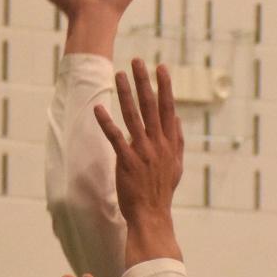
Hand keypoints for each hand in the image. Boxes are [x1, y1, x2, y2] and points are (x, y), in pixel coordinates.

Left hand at [93, 60, 183, 261]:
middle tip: (138, 61)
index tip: (161, 67)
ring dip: (126, 94)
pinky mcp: (127, 162)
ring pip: (133, 117)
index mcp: (169, 143)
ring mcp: (142, 152)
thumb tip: (175, 118)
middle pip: (150, 107)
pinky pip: (115, 138)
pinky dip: (107, 122)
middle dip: (144, 82)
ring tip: (118, 74)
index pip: (167, 108)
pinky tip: (99, 108)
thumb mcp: (176, 165)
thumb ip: (176, 140)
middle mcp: (157, 144)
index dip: (165, 87)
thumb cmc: (161, 191)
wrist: (152, 215)